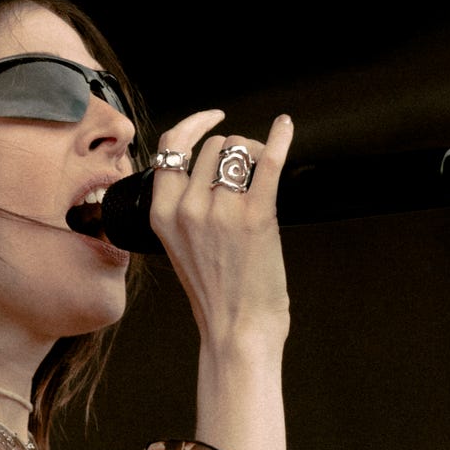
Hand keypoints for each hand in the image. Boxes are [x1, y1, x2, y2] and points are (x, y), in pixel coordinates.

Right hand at [149, 110, 293, 348]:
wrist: (236, 330)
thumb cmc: (215, 294)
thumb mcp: (181, 248)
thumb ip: (185, 209)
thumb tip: (210, 168)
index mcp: (162, 215)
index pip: (170, 148)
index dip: (193, 126)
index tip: (214, 119)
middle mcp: (186, 209)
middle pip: (214, 146)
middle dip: (235, 151)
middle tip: (250, 173)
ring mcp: (220, 212)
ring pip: (239, 149)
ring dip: (255, 153)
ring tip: (265, 176)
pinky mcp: (255, 217)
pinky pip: (268, 162)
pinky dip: (281, 140)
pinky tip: (287, 127)